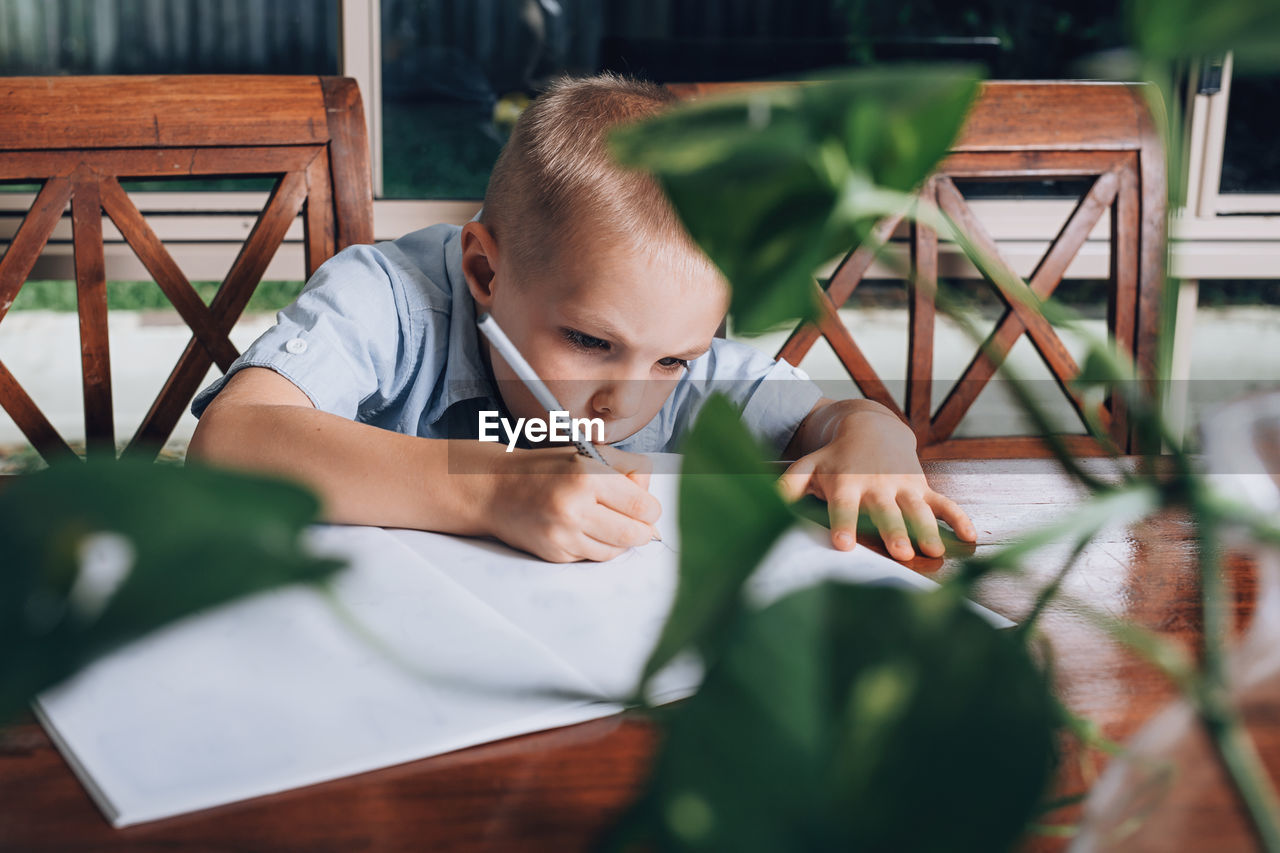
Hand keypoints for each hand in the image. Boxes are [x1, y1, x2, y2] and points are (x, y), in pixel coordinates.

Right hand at [479, 444, 661, 561]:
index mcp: (587, 476)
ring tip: (607, 522)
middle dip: (643, 530)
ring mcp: (563, 535)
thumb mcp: (589, 453)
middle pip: (634, 534)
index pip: (643, 506)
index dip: (651, 509)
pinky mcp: (555, 553)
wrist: (495, 489)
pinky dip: (597, 546)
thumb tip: (653, 506)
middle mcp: (574, 508)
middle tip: (638, 522)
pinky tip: (584, 529)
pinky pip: (593, 557)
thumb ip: (629, 469)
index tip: (647, 508)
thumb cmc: (546, 468)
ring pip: (616, 550)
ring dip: (620, 540)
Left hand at [779, 407, 975, 560]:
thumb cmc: (833, 456)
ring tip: (933, 552)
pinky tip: (970, 537)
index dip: (844, 524)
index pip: (844, 506)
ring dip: (926, 530)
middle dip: (893, 531)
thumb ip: (788, 486)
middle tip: (900, 553)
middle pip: (886, 511)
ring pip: (917, 510)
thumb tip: (763, 503)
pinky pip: (944, 503)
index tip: (843, 544)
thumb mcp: (807, 465)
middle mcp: (877, 485)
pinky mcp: (922, 488)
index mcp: (847, 483)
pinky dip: (958, 518)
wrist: (869, 426)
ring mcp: (903, 487)